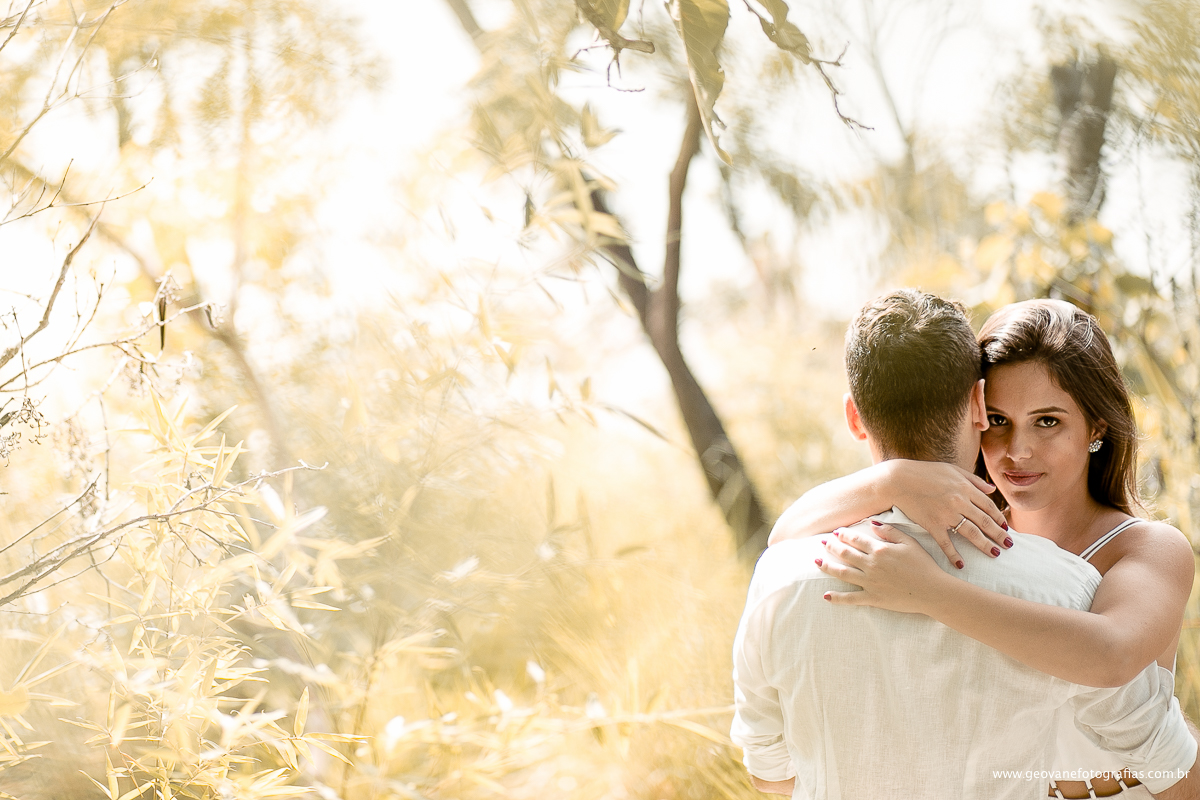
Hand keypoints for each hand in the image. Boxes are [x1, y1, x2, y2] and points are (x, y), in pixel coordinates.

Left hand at [815, 523, 947, 613]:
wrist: (933, 591)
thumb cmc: (924, 566)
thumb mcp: (910, 543)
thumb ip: (890, 532)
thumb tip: (872, 524)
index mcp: (879, 550)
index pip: (856, 540)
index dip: (844, 535)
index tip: (836, 532)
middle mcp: (871, 565)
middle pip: (845, 554)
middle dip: (832, 547)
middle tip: (823, 543)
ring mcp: (870, 582)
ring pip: (843, 573)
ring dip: (828, 567)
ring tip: (816, 562)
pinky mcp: (873, 598)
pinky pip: (851, 598)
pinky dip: (837, 598)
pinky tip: (826, 596)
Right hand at [882, 459, 1010, 567]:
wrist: (898, 480)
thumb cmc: (924, 472)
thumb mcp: (952, 469)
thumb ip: (973, 479)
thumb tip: (991, 490)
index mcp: (965, 488)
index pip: (988, 506)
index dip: (999, 518)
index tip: (1005, 528)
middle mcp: (959, 502)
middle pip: (985, 522)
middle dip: (999, 535)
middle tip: (1009, 545)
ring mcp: (946, 515)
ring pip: (972, 533)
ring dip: (985, 545)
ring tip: (995, 554)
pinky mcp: (933, 525)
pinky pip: (947, 543)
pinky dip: (954, 555)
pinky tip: (961, 565)